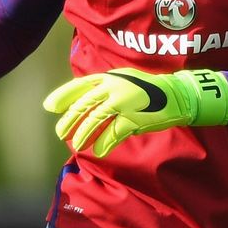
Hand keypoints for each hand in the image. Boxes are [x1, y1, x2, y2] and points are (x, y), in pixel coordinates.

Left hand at [43, 67, 227, 157]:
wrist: (178, 95)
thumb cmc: (149, 90)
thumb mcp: (125, 81)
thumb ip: (105, 90)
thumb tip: (82, 105)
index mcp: (110, 76)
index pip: (80, 85)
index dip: (63, 96)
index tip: (49, 107)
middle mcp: (114, 87)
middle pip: (84, 104)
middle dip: (70, 120)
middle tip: (61, 132)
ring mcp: (124, 102)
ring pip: (95, 120)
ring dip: (83, 134)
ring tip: (77, 145)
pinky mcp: (133, 118)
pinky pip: (112, 134)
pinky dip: (103, 144)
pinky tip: (97, 151)